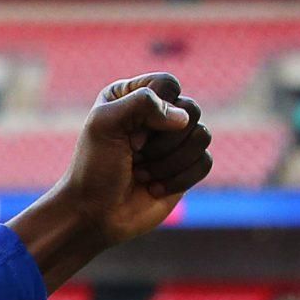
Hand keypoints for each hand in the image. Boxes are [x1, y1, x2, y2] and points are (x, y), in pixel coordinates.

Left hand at [11, 73, 211, 288]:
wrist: (94, 214)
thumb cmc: (94, 169)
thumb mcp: (104, 125)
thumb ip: (141, 103)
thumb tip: (183, 118)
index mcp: (133, 96)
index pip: (168, 84)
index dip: (154, 110)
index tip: (129, 135)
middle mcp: (156, 115)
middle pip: (191, 110)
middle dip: (162, 142)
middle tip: (135, 156)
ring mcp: (174, 142)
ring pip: (202, 137)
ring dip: (168, 163)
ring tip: (141, 174)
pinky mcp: (186, 167)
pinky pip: (205, 162)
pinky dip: (179, 179)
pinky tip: (154, 189)